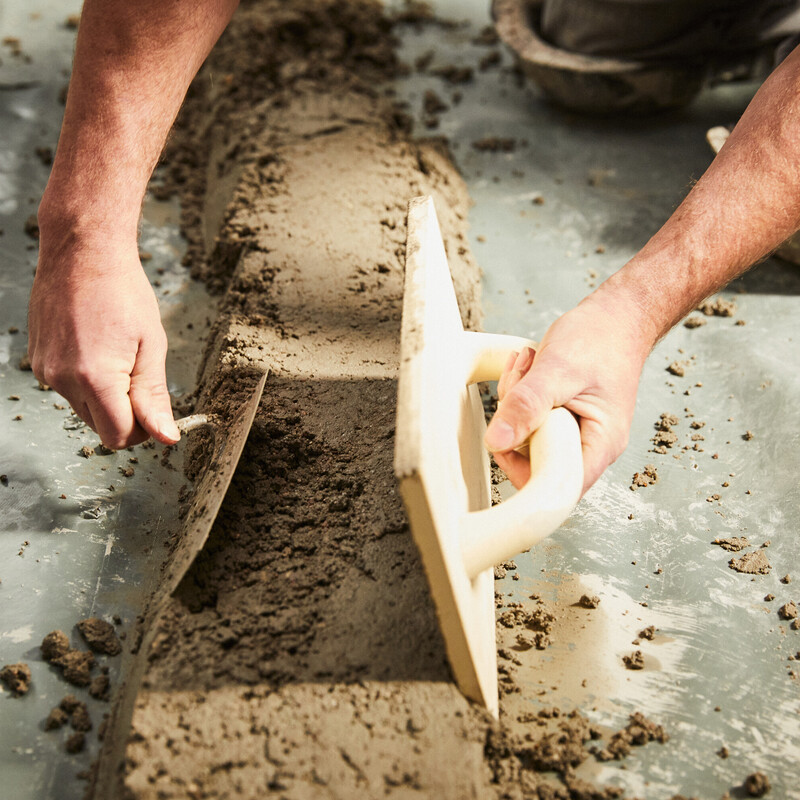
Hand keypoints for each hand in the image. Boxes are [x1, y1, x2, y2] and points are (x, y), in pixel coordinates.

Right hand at [28, 225, 179, 448]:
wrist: (82, 251)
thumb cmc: (123, 291)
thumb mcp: (151, 346)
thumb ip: (154, 397)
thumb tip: (166, 436)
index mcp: (95, 378)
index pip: (118, 436)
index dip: (142, 431)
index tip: (154, 410)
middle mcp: (63, 380)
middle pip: (100, 427)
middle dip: (125, 414)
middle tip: (139, 374)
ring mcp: (46, 370)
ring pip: (84, 409)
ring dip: (106, 396)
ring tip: (118, 353)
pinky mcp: (38, 360)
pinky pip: (68, 388)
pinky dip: (87, 380)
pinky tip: (97, 346)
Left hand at [484, 290, 653, 495]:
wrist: (617, 316)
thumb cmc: (601, 340)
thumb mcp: (559, 370)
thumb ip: (528, 405)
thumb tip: (496, 442)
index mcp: (600, 445)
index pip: (556, 488)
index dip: (523, 472)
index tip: (504, 438)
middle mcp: (588, 446)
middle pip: (535, 461)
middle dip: (517, 422)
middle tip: (521, 381)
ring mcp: (574, 431)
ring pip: (527, 437)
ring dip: (516, 400)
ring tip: (528, 365)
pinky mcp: (560, 417)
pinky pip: (528, 417)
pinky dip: (520, 393)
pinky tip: (527, 366)